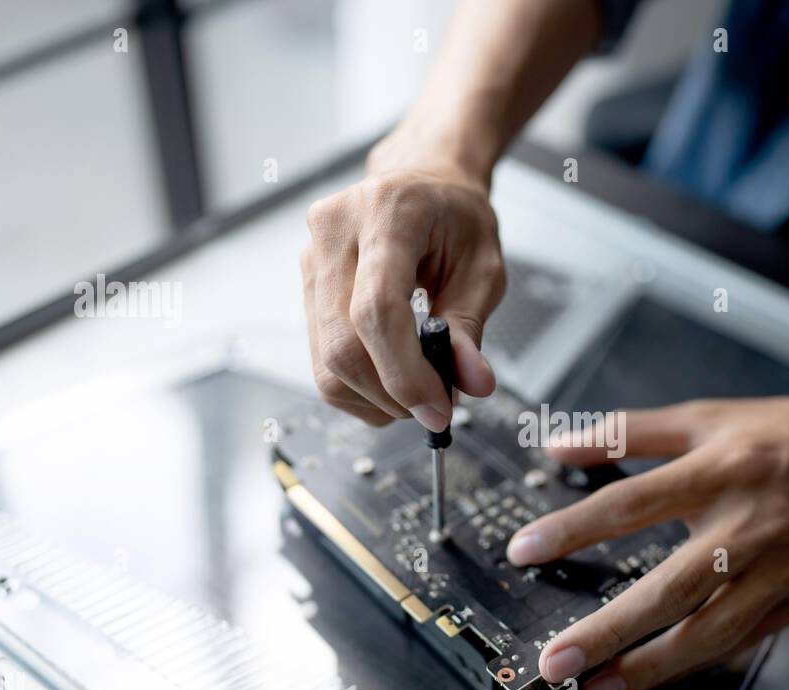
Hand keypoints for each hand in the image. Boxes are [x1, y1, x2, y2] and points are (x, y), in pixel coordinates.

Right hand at [300, 136, 504, 429]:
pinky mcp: (305, 284)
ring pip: (325, 361)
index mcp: (387, 213)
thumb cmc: (454, 217)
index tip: (437, 408)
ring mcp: (311, 257)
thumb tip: (471, 383)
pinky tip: (391, 379)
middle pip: (342, 345)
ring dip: (372, 398)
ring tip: (416, 391)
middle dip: (390, 394)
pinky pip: (320, 357)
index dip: (404, 373)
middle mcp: (335, 230)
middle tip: (432, 407)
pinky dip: (358, 387)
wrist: (421, 181)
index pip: (377, 311)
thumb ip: (472, 327)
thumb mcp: (483, 266)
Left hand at [504, 397, 788, 689]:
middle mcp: (746, 529)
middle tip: (557, 661)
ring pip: (707, 635)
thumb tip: (560, 443)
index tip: (525, 550)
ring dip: (648, 669)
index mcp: (719, 473)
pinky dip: (694, 666)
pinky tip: (655, 678)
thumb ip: (629, 432)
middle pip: (668, 589)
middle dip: (607, 632)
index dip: (574, 529)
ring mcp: (774, 574)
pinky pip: (738, 645)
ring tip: (597, 688)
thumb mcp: (707, 418)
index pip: (631, 503)